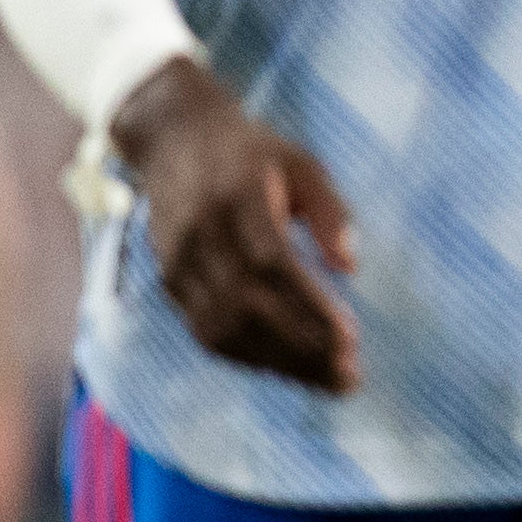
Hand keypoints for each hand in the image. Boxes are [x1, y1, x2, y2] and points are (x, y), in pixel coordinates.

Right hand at [110, 57, 363, 393]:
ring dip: (278, 363)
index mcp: (236, 197)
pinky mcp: (170, 281)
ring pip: (223, 328)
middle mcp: (200, 234)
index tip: (351, 338)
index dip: (309, 305)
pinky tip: (289, 368)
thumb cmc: (252, 154)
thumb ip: (331, 211)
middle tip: (349, 376)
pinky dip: (249, 357)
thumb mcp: (302, 164)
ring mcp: (178, 262)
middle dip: (300, 348)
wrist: (173, 140)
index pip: (271, 263)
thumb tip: (351, 267)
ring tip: (329, 381)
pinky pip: (206, 331)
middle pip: (247, 305)